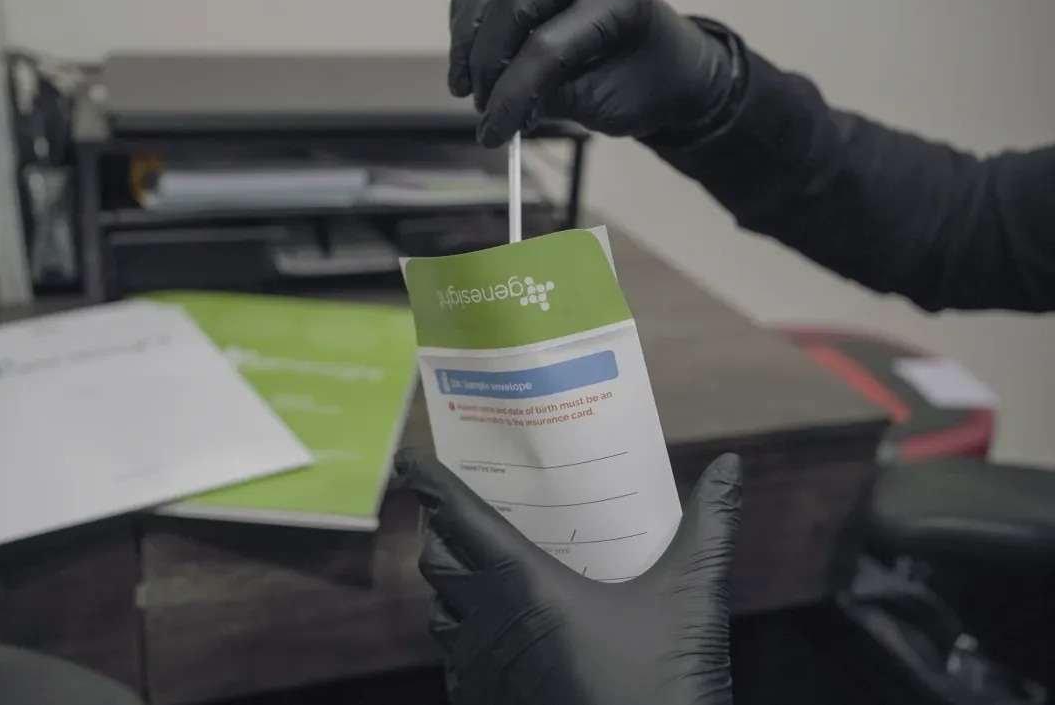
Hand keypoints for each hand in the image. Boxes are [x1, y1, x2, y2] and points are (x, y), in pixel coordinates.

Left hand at [395, 450, 741, 704]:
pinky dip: (463, 633)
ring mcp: (484, 675)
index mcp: (527, 588)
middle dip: (437, 530)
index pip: (460, 520)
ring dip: (449, 585)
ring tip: (474, 561)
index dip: (431, 485)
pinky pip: (456, 661)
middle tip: (453, 507)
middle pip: (437, 563)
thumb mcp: (692, 599)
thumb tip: (732, 466)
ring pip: (441, 615)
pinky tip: (496, 629)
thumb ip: (710, 528)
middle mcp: (491, 627)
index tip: (409, 460)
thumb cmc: (667, 687)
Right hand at [449, 0, 735, 146]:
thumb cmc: (647, 87)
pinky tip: (465, 44)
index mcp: (619, 5)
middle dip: (486, 60)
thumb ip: (552, 99)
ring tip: (465, 82)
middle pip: (512, 0)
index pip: (547, 46)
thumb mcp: (607, 105)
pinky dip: (467, 6)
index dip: (512, 94)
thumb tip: (496, 110)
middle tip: (482, 105)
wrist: (667, 67)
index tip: (493, 132)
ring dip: (467, 34)